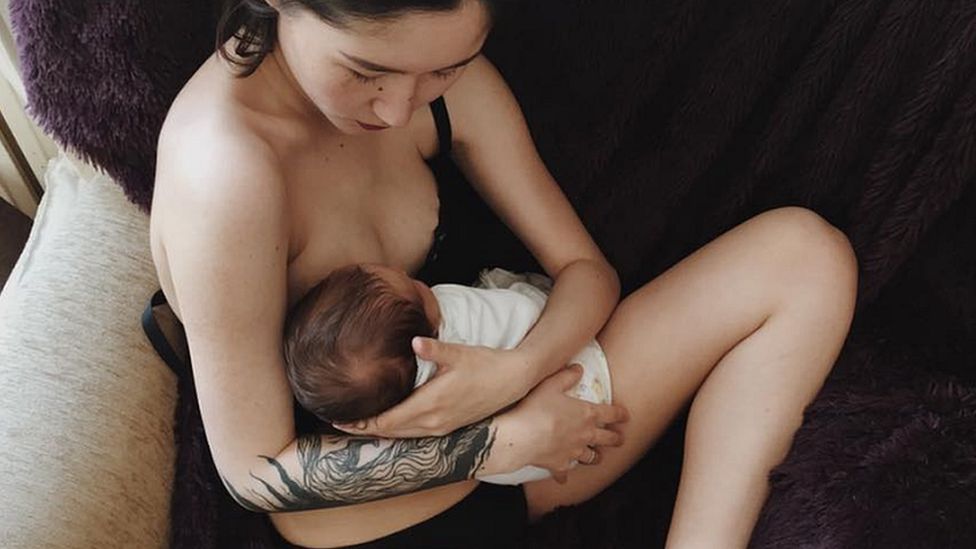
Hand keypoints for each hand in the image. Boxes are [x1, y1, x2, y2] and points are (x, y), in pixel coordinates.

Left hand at [333, 337, 531, 437]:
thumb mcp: (460, 353)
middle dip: (365, 429)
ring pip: (402, 435)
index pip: (388, 420)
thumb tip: (415, 341)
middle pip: (391, 432)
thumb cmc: (485, 363)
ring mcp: (442, 427)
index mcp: (431, 405)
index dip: (363, 423)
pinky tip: (388, 422)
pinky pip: (415, 433)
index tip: (341, 420)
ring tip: (359, 425)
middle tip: (340, 423)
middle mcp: (434, 422)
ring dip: (380, 431)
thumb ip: (434, 349)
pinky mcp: (448, 426)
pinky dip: (396, 430)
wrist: (513, 380)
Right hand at [488, 364, 628, 482]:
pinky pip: (566, 473)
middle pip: (607, 439)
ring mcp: (574, 452)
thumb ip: (567, 376)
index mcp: (587, 414)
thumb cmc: (537, 409)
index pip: (612, 414)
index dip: (620, 414)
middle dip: (615, 439)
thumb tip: (578, 368)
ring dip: (595, 457)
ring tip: (597, 457)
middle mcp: (585, 435)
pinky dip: (565, 475)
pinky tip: (563, 478)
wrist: (523, 437)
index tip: (626, 416)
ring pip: (591, 457)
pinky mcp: (560, 466)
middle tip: (619, 440)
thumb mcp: (551, 384)